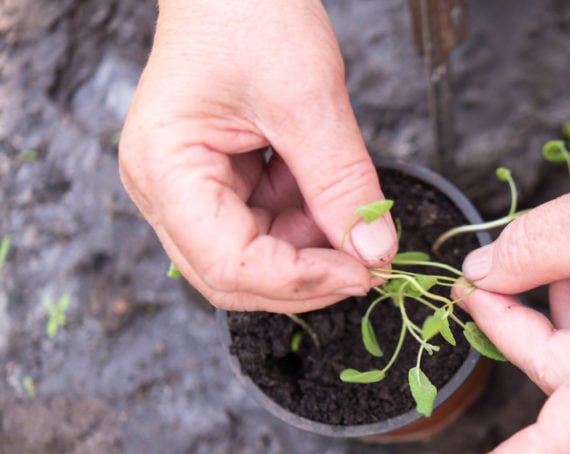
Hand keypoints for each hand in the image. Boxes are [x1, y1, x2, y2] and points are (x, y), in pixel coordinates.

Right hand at [119, 0, 396, 311]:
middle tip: (369, 265)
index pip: (229, 264)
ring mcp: (191, 189)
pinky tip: (329, 194)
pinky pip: (267, 228)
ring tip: (351, 214)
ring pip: (255, 259)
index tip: (363, 272)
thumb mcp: (308, 99)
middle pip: (234, 277)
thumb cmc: (251, 12)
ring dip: (311, 251)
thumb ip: (341, 183)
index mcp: (165, 170)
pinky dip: (307, 223)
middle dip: (306, 279)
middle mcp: (166, 190)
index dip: (301, 282)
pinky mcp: (220, 183)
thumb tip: (374, 252)